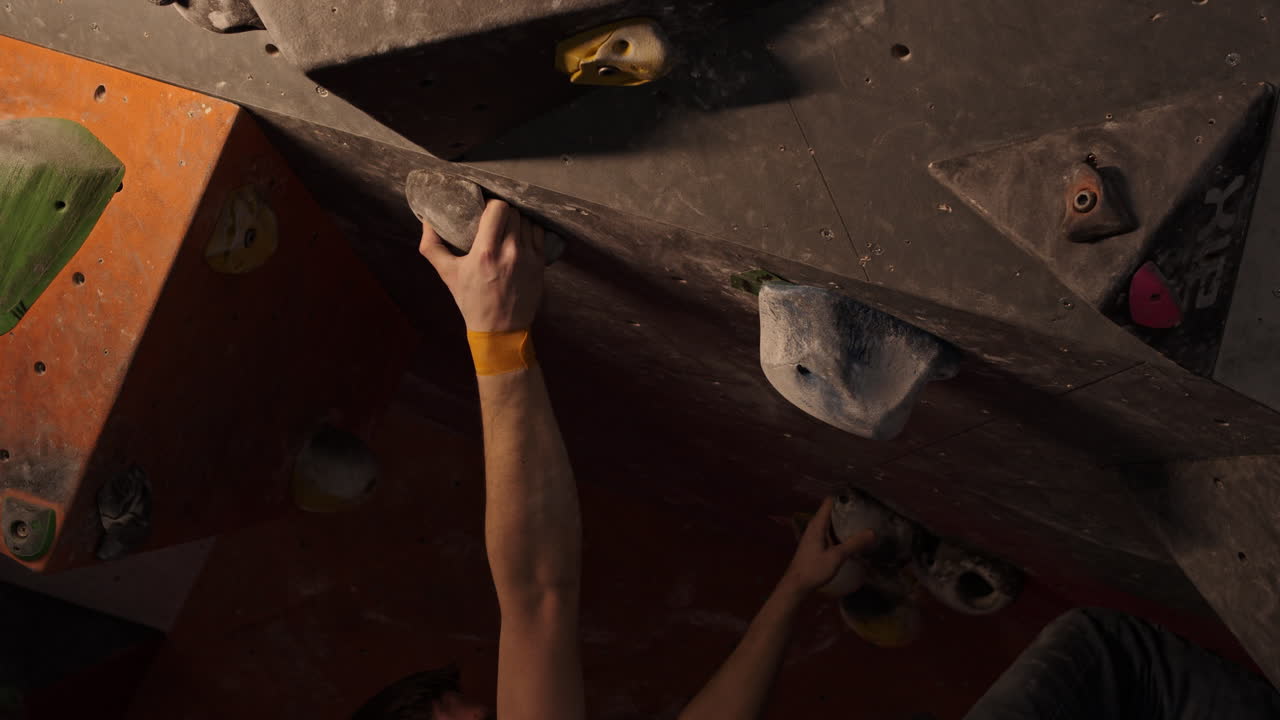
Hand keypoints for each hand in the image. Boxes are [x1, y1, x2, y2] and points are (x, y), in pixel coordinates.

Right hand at [419, 199, 545, 331]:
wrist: (500, 329)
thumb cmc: (471, 300)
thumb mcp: (447, 274)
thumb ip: (432, 246)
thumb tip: (426, 220)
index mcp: (486, 252)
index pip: (497, 208)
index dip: (491, 204)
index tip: (484, 210)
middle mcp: (510, 252)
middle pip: (513, 212)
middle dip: (502, 212)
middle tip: (494, 219)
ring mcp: (528, 257)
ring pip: (527, 221)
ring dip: (517, 221)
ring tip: (507, 228)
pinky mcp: (540, 264)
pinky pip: (539, 233)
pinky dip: (529, 231)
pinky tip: (520, 237)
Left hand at [781, 497, 874, 596]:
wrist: (797, 585)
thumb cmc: (814, 568)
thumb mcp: (836, 556)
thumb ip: (854, 544)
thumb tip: (872, 532)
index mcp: (817, 524)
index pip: (829, 502)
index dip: (843, 497)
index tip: (859, 495)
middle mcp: (814, 526)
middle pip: (831, 511)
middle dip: (846, 509)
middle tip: (865, 508)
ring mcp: (814, 535)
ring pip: (831, 522)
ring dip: (844, 521)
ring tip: (862, 519)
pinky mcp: (816, 544)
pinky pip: (830, 532)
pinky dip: (840, 531)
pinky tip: (851, 536)